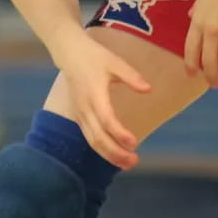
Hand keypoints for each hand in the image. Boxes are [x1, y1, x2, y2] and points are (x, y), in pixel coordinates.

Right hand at [57, 33, 151, 167]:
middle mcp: (85, 107)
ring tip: (127, 164)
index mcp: (94, 93)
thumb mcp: (115, 62)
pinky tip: (114, 155)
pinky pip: (88, 137)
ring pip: (91, 141)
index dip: (119, 133)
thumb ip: (131, 77)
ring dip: (109, 155)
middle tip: (134, 161)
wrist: (69, 53)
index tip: (134, 143)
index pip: (106, 119)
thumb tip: (148, 89)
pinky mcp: (78, 116)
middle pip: (97, 137)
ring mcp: (79, 113)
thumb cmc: (94, 57)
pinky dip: (101, 149)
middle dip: (115, 153)